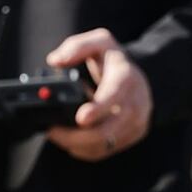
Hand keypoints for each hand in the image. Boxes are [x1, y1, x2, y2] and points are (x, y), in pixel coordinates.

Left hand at [44, 28, 152, 160]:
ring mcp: (138, 121)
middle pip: (108, 128)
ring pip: (108, 142)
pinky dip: (89, 151)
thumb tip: (55, 61)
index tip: (80, 118)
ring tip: (57, 137)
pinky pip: (110, 149)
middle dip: (78, 135)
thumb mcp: (98, 41)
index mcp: (126, 78)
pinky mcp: (134, 134)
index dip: (98, 108)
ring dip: (80, 145)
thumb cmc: (112, 59)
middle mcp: (136, 102)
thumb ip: (76, 47)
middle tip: (53, 132)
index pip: (114, 95)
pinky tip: (72, 145)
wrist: (138, 77)